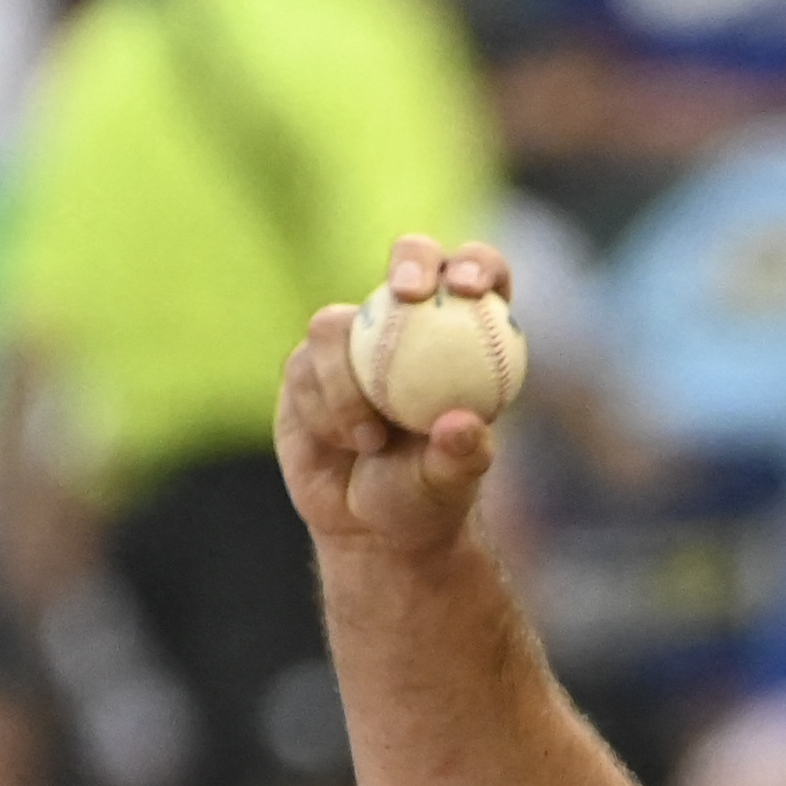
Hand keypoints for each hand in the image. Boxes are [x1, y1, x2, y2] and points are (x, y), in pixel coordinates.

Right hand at [278, 235, 509, 559]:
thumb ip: (461, 456)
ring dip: (348, 383)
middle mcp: (408, 324)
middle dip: (412, 262)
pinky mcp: (305, 365)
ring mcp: (352, 340)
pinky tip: (344, 442)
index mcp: (464, 336)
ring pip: (335, 324)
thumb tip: (463, 425)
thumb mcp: (449, 485)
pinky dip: (324, 408)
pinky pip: (304, 368)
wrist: (370, 526)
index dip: (478, 265)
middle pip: (412, 259)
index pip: (481, 276)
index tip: (471, 289)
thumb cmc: (425, 499)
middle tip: (409, 293)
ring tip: (370, 441)